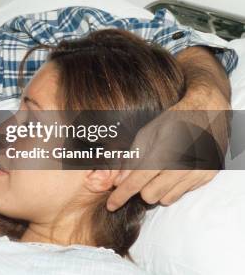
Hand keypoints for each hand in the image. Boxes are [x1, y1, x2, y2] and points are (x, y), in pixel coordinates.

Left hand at [106, 86, 229, 210]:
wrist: (208, 114)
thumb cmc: (173, 120)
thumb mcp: (147, 134)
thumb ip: (132, 159)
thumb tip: (119, 181)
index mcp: (162, 154)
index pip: (136, 183)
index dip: (121, 196)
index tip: (111, 205)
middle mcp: (181, 167)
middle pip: (150, 196)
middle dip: (141, 189)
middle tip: (143, 175)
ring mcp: (195, 174)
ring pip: (166, 199)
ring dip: (158, 189)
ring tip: (161, 172)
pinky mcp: (206, 178)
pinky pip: (182, 194)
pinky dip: (173, 187)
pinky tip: (175, 171)